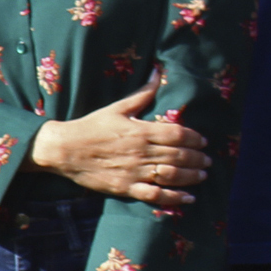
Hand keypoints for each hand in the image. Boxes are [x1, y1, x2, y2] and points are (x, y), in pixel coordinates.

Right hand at [30, 86, 206, 207]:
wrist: (63, 150)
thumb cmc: (90, 127)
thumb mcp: (116, 108)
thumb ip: (141, 95)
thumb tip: (158, 73)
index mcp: (141, 131)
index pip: (177, 134)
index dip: (194, 138)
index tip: (203, 141)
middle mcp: (141, 152)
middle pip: (179, 155)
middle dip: (198, 158)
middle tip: (207, 160)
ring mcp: (134, 171)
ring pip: (172, 175)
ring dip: (192, 176)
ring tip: (202, 175)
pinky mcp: (126, 187)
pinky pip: (155, 195)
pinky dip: (174, 197)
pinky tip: (188, 197)